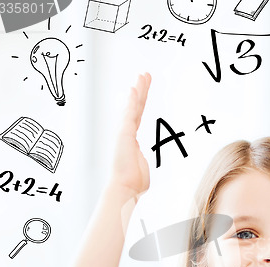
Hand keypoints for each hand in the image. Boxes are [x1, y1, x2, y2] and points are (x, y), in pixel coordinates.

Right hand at [111, 73, 151, 196]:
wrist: (125, 189)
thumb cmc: (134, 183)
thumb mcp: (142, 167)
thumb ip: (142, 160)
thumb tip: (142, 162)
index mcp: (132, 140)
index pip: (137, 115)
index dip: (140, 101)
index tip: (143, 88)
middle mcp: (127, 133)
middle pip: (135, 107)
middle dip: (141, 90)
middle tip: (145, 75)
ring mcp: (124, 132)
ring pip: (133, 107)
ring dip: (139, 90)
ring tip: (143, 76)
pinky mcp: (124, 134)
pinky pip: (129, 114)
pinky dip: (131, 101)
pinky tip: (134, 89)